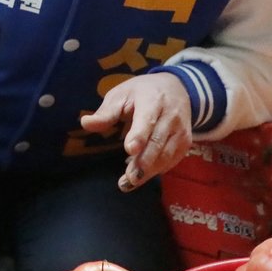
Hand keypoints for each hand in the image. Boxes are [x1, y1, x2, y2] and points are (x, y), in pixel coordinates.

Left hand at [79, 74, 192, 191]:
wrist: (176, 88)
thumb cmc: (142, 92)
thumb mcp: (121, 94)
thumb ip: (106, 112)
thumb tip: (85, 123)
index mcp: (152, 100)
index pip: (147, 119)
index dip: (139, 135)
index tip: (129, 149)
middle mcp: (171, 116)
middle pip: (157, 142)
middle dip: (144, 162)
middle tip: (129, 179)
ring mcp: (181, 130)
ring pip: (166, 155)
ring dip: (149, 171)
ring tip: (129, 182)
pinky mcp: (186, 142)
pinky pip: (172, 160)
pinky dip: (157, 170)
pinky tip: (142, 174)